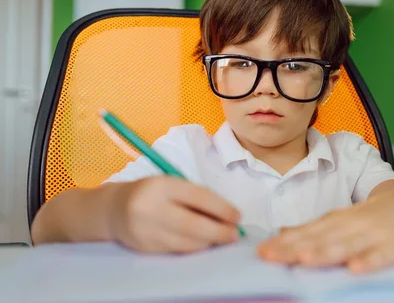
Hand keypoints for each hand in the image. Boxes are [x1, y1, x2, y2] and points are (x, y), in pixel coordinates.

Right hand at [109, 176, 240, 252]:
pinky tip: (204, 243)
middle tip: (234, 234)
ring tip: (222, 238)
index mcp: (162, 185)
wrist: (114, 209)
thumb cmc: (153, 193)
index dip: (221, 208)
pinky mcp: (145, 247)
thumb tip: (226, 215)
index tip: (238, 216)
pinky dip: (194, 248)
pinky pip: (176, 250)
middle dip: (218, 231)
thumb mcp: (171, 185)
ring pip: (186, 242)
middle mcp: (151, 207)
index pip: (198, 197)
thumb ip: (195, 197)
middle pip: (192, 224)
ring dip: (209, 242)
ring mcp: (146, 230)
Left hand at [257, 191, 393, 272]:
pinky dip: (369, 261)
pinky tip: (356, 269)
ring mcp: (371, 235)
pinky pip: (381, 255)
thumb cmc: (367, 217)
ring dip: (325, 253)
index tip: (262, 252)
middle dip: (294, 248)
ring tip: (305, 260)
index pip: (305, 233)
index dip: (283, 243)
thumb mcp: (338, 219)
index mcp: (333, 222)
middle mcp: (348, 226)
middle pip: (319, 239)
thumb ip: (312, 230)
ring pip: (346, 245)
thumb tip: (281, 234)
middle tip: (271, 256)